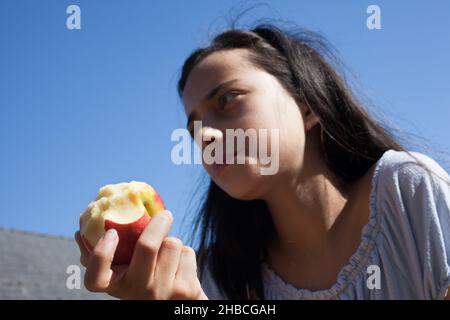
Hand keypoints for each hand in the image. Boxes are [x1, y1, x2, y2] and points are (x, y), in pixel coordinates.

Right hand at [74, 210, 207, 299]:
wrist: (177, 306)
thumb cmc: (146, 283)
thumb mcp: (125, 275)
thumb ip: (106, 258)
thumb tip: (79, 232)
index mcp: (117, 287)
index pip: (95, 280)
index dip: (101, 254)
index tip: (111, 233)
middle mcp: (139, 293)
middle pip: (147, 246)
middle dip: (158, 223)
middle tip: (164, 214)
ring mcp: (165, 292)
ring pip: (172, 244)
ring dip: (172, 242)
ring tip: (168, 256)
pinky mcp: (187, 290)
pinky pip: (187, 253)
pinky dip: (185, 254)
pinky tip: (180, 267)